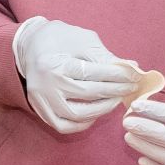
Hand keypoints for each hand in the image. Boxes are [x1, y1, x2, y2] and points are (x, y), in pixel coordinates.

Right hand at [12, 17, 137, 134]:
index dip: (118, 76)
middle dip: (114, 91)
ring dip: (101, 110)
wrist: (29, 45)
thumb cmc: (59, 39)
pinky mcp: (39, 109)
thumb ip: (106, 56)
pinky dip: (81, 124)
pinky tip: (95, 114)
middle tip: (130, 88)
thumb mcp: (82, 40)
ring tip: (115, 100)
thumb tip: (133, 68)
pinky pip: (62, 125)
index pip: (93, 73)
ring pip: (76, 114)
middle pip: (87, 93)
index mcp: (55, 62)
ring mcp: (41, 99)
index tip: (135, 75)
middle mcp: (46, 84)